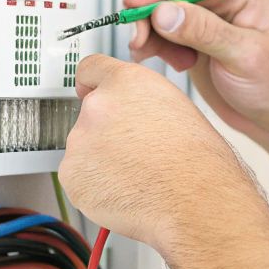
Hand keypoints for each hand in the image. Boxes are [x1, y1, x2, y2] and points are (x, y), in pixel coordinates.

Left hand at [60, 53, 252, 252]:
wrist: (195, 200)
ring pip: (83, 149)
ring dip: (100, 162)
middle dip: (106, 133)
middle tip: (134, 154)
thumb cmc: (197, 161)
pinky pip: (78, 179)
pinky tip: (124, 192)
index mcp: (126, 82)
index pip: (90, 68)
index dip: (90, 83)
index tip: (86, 90)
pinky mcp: (71, 175)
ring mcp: (80, 141)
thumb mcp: (174, 107)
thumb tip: (130, 112)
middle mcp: (98, 105)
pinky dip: (95, 187)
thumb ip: (140, 102)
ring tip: (136, 177)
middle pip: (90, 114)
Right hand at [124, 0, 268, 145]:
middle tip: (137, 38)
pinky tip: (165, 62)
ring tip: (149, 54)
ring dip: (150, 32)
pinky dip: (155, 45)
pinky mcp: (194, 37)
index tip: (135, 3)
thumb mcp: (243, 55)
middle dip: (148, 12)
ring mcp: (206, 16)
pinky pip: (162, 32)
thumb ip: (203, 31)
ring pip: (161, 11)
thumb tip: (164, 11)